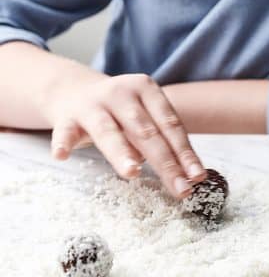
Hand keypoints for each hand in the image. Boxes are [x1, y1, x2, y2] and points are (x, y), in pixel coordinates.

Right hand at [45, 72, 207, 199]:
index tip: (197, 176)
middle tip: (179, 188)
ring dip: (121, 152)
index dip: (184, 152)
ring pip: (108, 131)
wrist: (74, 91)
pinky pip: (65, 132)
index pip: (169, 124)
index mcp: (146, 89)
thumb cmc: (121, 112)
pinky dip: (63, 143)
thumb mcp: (144, 115)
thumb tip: (187, 174)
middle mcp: (121, 93)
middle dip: (165, 162)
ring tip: (133, 173)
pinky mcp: (67, 118)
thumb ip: (162, 138)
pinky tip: (62, 155)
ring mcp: (92, 105)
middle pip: (145, 131)